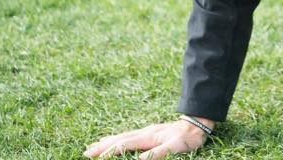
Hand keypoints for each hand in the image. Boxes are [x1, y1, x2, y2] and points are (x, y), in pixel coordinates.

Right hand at [84, 117, 211, 158]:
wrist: (196, 125)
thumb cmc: (187, 138)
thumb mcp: (175, 147)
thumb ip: (157, 154)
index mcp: (148, 137)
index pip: (124, 144)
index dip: (109, 151)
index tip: (95, 157)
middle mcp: (144, 132)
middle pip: (119, 139)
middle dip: (102, 146)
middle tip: (86, 152)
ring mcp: (146, 132)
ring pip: (122, 136)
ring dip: (107, 141)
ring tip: (94, 145)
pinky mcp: (149, 133)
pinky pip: (128, 136)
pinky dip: (117, 139)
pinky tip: (114, 140)